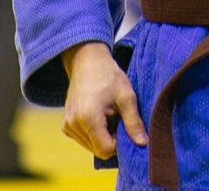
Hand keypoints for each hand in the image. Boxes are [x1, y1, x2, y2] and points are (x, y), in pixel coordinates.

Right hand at [61, 41, 146, 157]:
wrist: (87, 60)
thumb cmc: (109, 75)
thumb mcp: (126, 96)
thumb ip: (134, 122)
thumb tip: (143, 143)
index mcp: (88, 118)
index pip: (106, 150)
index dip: (119, 143)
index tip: (124, 125)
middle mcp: (73, 125)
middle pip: (98, 150)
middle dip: (111, 139)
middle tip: (117, 118)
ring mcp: (67, 126)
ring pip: (90, 146)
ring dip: (102, 136)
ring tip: (108, 114)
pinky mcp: (65, 125)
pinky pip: (83, 139)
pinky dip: (93, 133)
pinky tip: (99, 115)